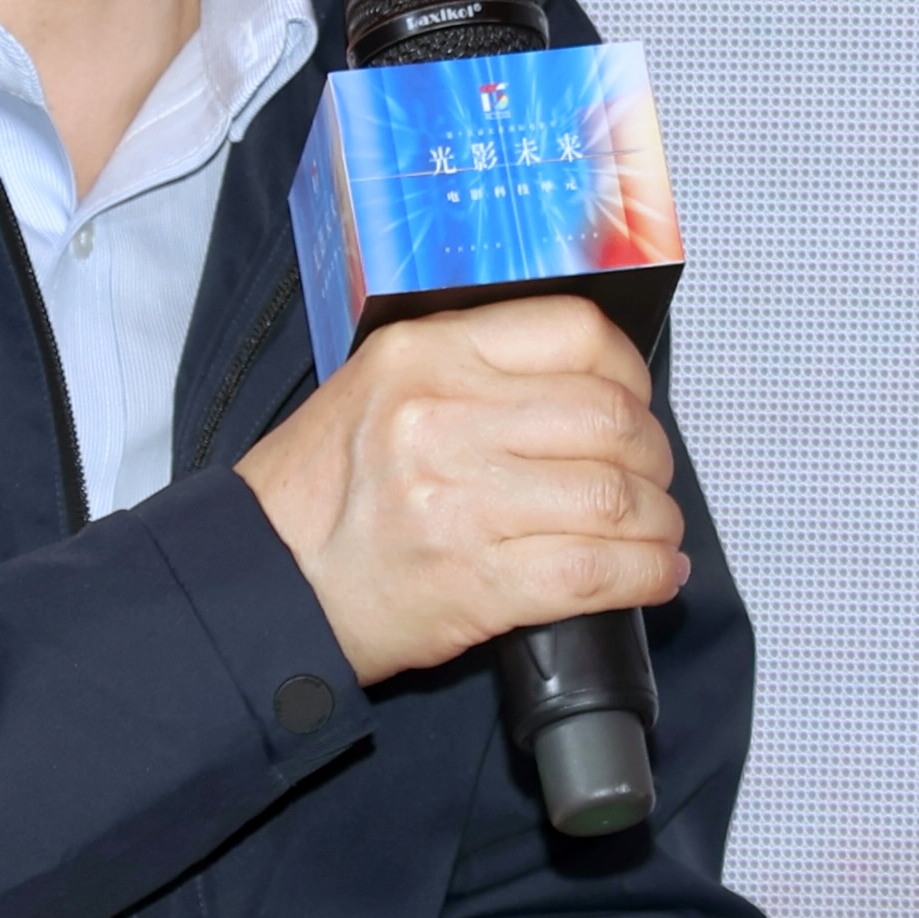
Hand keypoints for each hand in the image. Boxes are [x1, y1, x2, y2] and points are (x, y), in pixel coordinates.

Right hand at [232, 298, 685, 687]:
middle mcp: (444, 419)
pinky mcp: (477, 584)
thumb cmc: (318, 495)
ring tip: (655, 533)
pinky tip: (654, 575)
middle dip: (652, 455)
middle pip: (609, 419)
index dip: (628, 370)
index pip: (574, 333)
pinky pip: (596, 573)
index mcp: (425, 357)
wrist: (261, 584)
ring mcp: (462, 504)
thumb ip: (468, 371)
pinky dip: (644, 576)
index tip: (633, 399)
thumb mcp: (376, 389)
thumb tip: (580, 383)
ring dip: (657, 521)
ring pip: (615, 498)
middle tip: (648, 478)